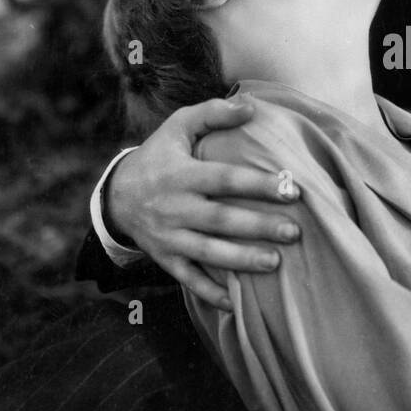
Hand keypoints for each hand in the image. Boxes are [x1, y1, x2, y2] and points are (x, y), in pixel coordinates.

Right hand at [105, 98, 301, 308]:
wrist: (116, 196)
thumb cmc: (159, 156)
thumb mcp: (178, 127)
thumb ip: (213, 113)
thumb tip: (251, 106)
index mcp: (181, 175)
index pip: (224, 179)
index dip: (258, 185)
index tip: (292, 189)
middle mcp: (175, 207)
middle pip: (221, 220)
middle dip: (258, 227)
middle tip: (294, 232)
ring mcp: (169, 237)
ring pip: (208, 252)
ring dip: (241, 260)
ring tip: (275, 264)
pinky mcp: (165, 259)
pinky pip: (188, 279)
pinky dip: (210, 293)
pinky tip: (235, 304)